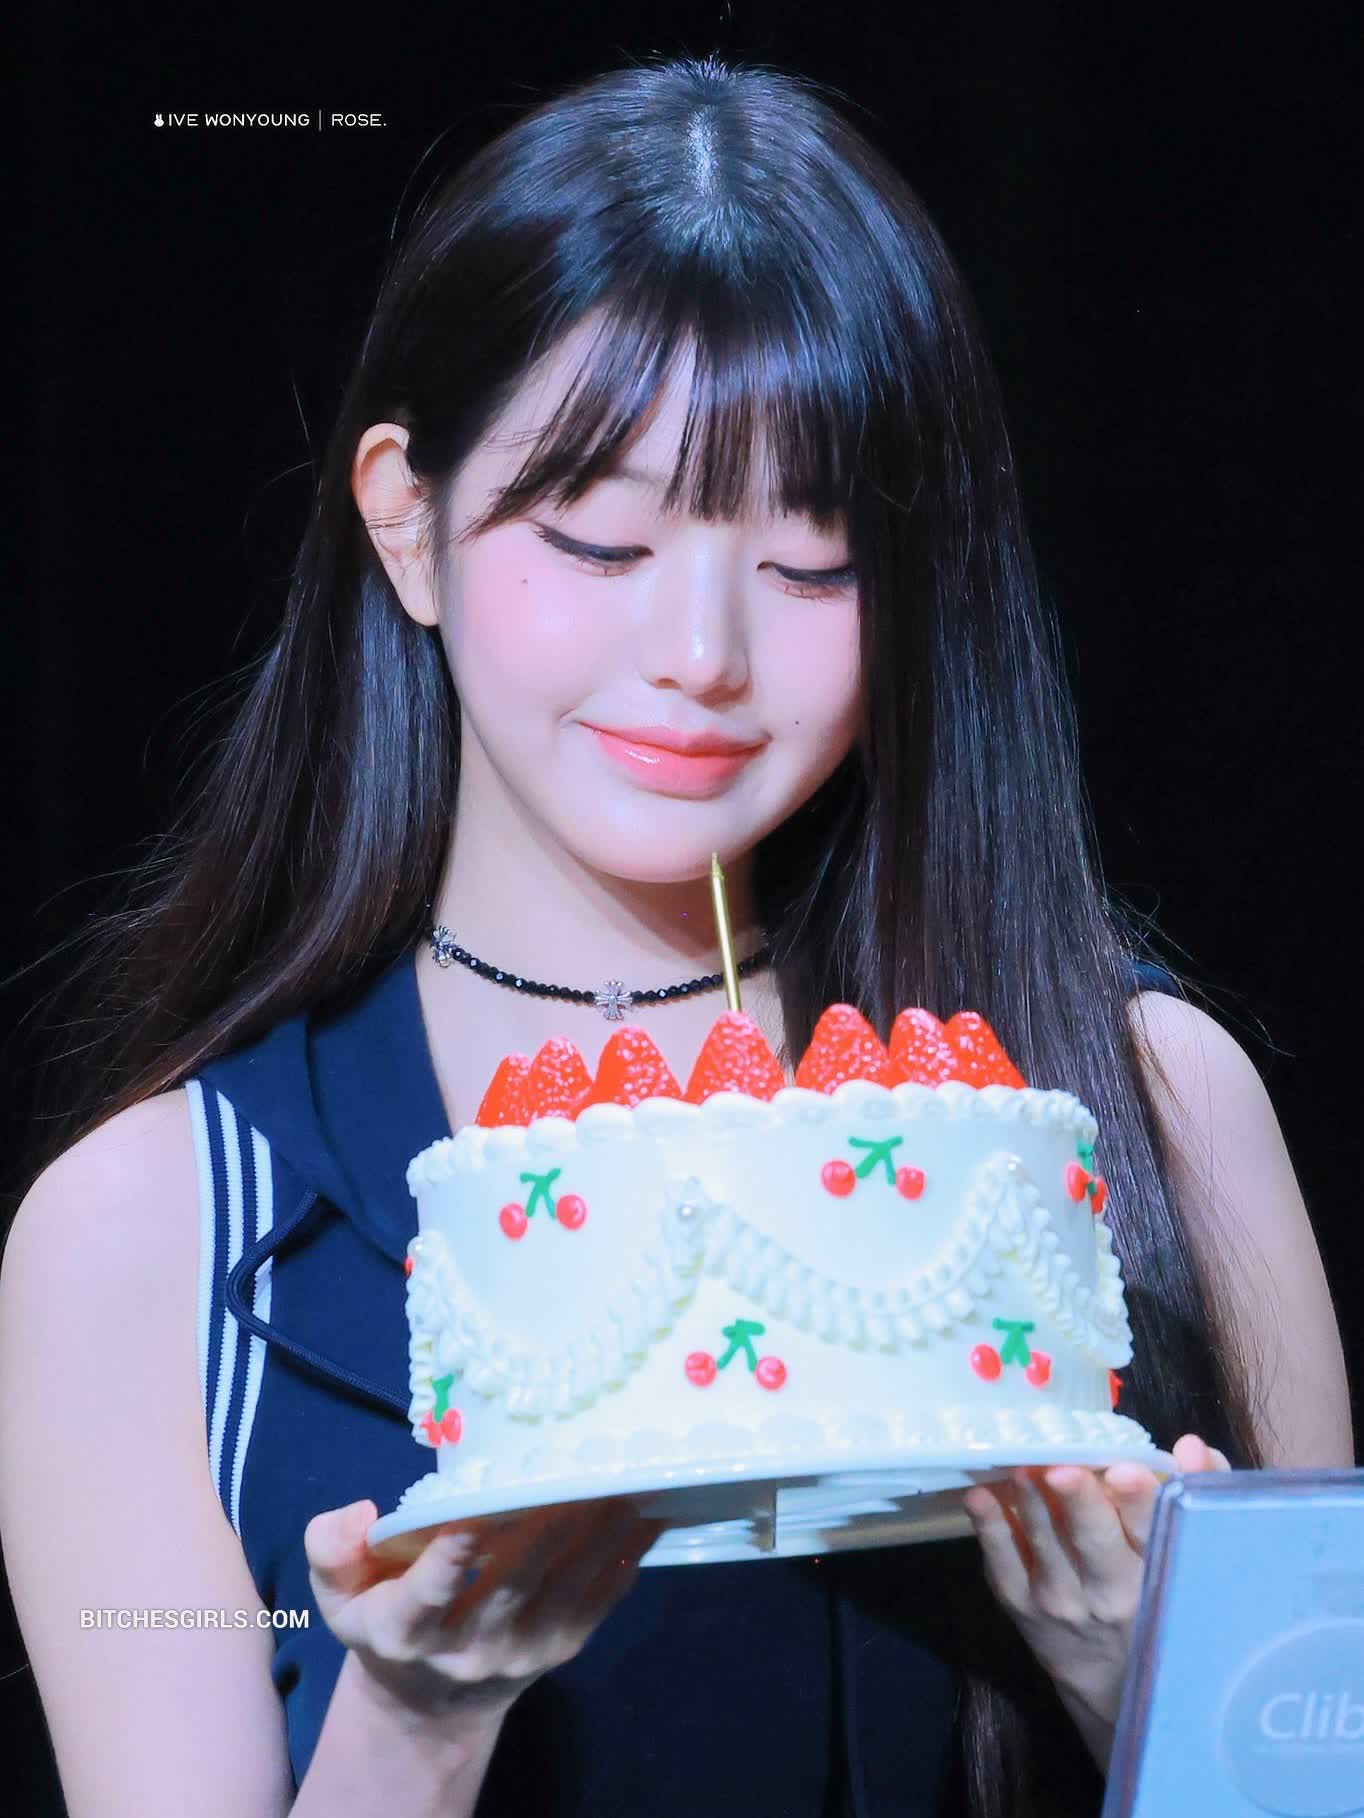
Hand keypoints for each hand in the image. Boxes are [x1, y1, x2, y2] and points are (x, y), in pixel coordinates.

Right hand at [305, 1494, 667, 1724]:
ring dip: (596, 1541)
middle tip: (571, 1476)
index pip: (427, 1595)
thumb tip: (359, 1514)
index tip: (471, 1512)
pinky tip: (647, 1518)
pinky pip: (597, 1606)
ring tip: (623, 1488)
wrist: (429, 1698)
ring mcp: (520, 1653)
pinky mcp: (560, 1649)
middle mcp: (466, 1649)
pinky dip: (625, 1563)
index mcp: (403, 1630)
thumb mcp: (338, 1590)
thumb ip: (331, 1549)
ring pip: (563, 1593)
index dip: (449, 1558)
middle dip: (543, 1534)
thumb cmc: (383, 1615)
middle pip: (508, 1589)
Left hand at [961, 1433, 1229, 1762]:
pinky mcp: (1021, 1605)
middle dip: (1078, 1503)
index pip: (1152, 1531)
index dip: (1139, 1502)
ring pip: (1045, 1544)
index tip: (1124, 1472)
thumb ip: (1194, 1489)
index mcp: (1157, 1573)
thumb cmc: (1154, 1594)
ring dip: (1031, 1503)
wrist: (1113, 1681)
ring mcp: (1060, 1601)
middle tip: (1060, 1470)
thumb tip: (1190, 1446)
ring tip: (1021, 1467)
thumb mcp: (1188, 1549)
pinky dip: (990, 1529)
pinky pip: (1002, 1564)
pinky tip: (981, 1496)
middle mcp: (1110, 1593)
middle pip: (1094, 1541)